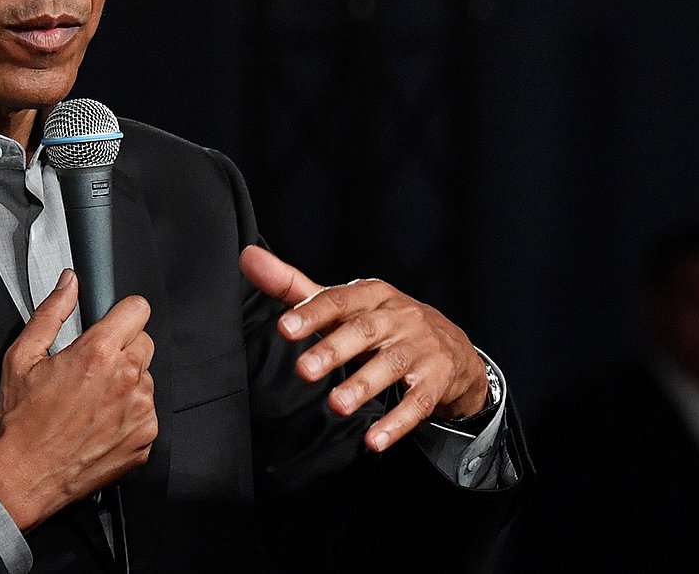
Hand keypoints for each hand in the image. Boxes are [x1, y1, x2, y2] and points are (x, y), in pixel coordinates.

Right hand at [0, 270, 157, 530]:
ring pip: (147, 378)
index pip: (138, 309)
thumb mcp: (22, 357)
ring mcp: (140, 411)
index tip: (112, 324)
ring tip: (93, 400)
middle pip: (144, 342)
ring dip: (127, 383)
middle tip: (94, 367)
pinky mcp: (146, 439)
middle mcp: (127, 379)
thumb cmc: (22, 420)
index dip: (123, 313)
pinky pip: (148, 413)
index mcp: (98, 352)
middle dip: (123, 348)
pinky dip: (130, 415)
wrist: (25, 476)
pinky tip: (101, 423)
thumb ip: (51, 312)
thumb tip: (69, 283)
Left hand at [239, 245, 487, 452]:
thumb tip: (248, 258)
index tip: (283, 328)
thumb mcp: (342, 303)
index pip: (338, 300)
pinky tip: (373, 440)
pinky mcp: (436, 380)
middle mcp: (398, 316)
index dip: (311, 313)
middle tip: (304, 370)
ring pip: (391, 366)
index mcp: (371, 294)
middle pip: (364, 331)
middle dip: (333, 350)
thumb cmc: (381, 322)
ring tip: (336, 405)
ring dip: (363, 386)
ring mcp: (420, 348)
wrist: (451, 347)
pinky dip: (397, 422)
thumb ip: (292, 287)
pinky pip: (417, 403)